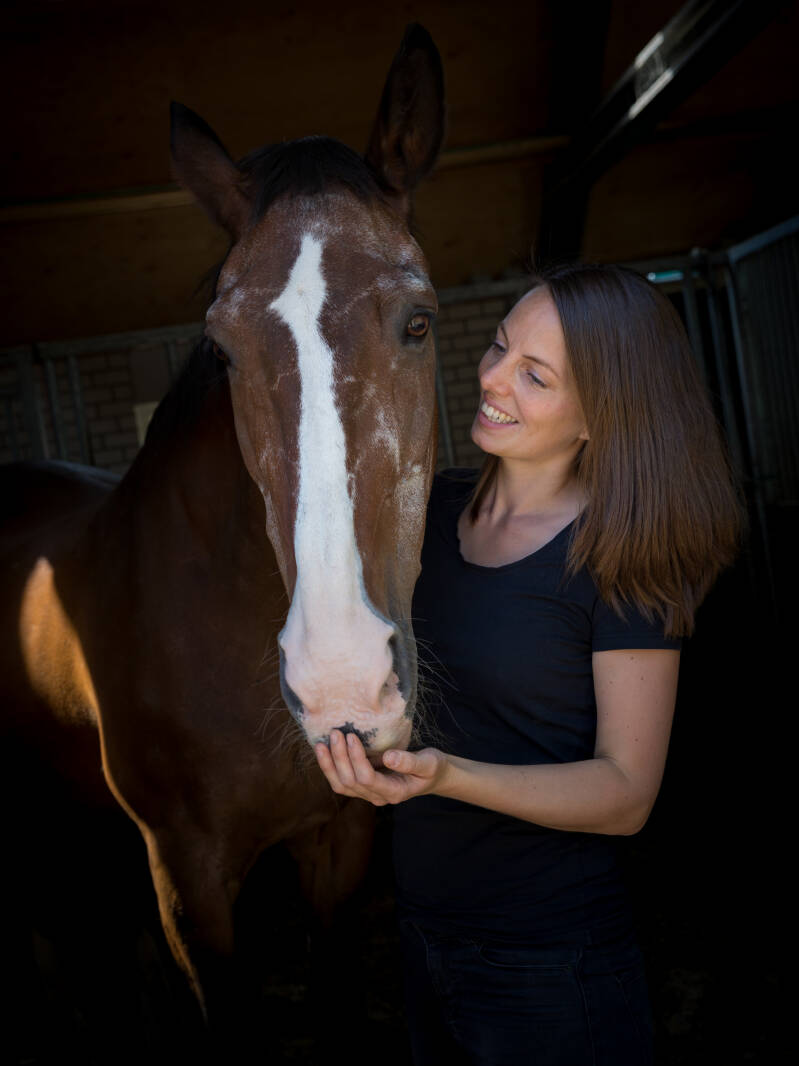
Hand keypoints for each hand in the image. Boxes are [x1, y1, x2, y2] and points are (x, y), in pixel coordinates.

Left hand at [315, 729, 447, 805]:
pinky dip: (330, 768)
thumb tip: (389, 757)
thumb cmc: (432, 768)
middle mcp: (378, 797)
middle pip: (350, 782)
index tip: (351, 736)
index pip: (367, 779)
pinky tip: (324, 751)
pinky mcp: (363, 787)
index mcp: (394, 792)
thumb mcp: (428, 763)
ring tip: (321, 744)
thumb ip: (410, 762)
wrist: (432, 776)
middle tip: (334, 733)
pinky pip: (341, 781)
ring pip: (341, 785)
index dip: (356, 758)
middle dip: (339, 758)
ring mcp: (369, 794)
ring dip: (329, 765)